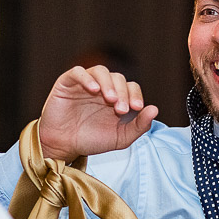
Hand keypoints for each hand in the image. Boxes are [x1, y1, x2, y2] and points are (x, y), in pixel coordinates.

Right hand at [38, 66, 158, 160]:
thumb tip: (155, 109)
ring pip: (101, 71)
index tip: (136, 108)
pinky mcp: (67, 82)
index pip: (131, 87)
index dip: (135, 95)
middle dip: (122, 93)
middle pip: (118, 78)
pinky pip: (78, 72)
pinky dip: (87, 78)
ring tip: (110, 99)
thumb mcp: (121, 138)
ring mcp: (85, 83)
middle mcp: (102, 88)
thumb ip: (140, 126)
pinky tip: (93, 89)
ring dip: (108, 83)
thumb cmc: (92, 140)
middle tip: (121, 110)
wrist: (64, 147)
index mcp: (117, 98)